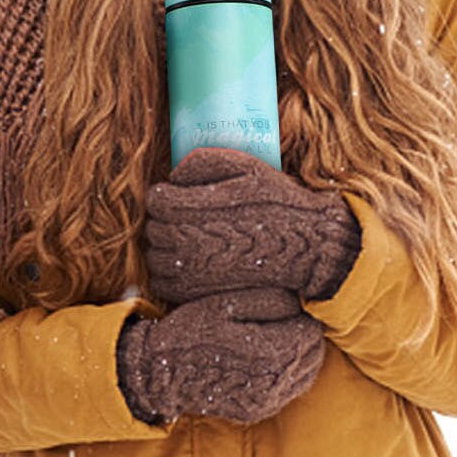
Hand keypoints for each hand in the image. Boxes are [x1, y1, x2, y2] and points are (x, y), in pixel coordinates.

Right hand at [115, 287, 325, 425]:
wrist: (160, 373)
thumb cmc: (192, 331)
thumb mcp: (227, 304)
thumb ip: (270, 301)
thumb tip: (300, 304)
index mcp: (270, 353)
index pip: (311, 332)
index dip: (301, 316)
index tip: (286, 309)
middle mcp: (274, 383)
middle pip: (313, 355)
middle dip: (303, 336)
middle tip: (283, 321)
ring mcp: (266, 401)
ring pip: (305, 375)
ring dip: (298, 356)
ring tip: (277, 339)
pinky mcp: (257, 411)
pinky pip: (289, 392)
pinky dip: (287, 375)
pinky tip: (268, 361)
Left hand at [144, 146, 360, 304]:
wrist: (305, 249)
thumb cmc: (276, 204)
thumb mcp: (244, 165)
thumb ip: (200, 162)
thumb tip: (173, 178)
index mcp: (189, 210)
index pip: (154, 200)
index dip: (167, 195)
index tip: (183, 197)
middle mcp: (183, 242)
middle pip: (152, 228)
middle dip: (167, 220)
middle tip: (190, 220)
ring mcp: (186, 272)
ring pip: (154, 256)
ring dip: (167, 247)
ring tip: (193, 242)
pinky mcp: (192, 294)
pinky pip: (162, 283)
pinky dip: (171, 273)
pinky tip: (194, 264)